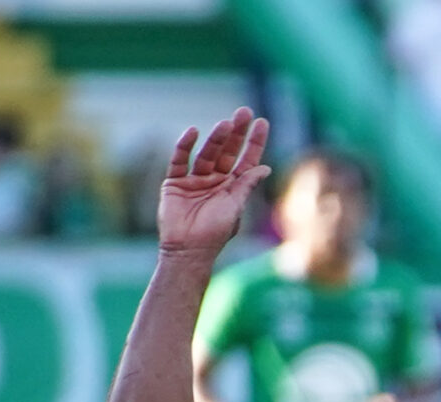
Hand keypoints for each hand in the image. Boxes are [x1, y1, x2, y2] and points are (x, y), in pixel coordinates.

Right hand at [157, 108, 269, 258]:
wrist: (187, 251)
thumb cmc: (215, 234)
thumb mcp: (235, 207)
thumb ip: (247, 185)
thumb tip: (265, 168)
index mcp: (233, 187)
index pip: (246, 160)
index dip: (254, 142)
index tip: (262, 122)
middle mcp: (215, 180)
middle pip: (227, 151)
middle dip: (236, 132)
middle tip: (244, 111)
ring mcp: (195, 180)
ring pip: (206, 153)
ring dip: (215, 138)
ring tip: (225, 124)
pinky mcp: (175, 182)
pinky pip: (180, 160)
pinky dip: (185, 146)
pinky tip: (194, 132)